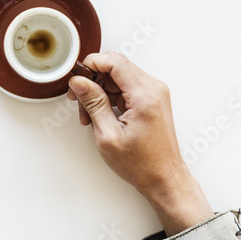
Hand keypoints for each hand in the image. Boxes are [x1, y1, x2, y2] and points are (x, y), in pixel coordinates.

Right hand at [68, 51, 212, 235]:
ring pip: (119, 77)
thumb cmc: (142, 163)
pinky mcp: (152, 100)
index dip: (91, 64)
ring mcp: (155, 93)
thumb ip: (93, 103)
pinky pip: (126, 88)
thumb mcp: (108, 135)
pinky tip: (101, 115)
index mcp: (144, 95)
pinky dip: (110, 97)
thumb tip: (80, 82)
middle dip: (93, 80)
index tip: (77, 77)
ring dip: (100, 90)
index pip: (115, 62)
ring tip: (89, 115)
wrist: (164, 177)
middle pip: (116, 66)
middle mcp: (153, 89)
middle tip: (78, 99)